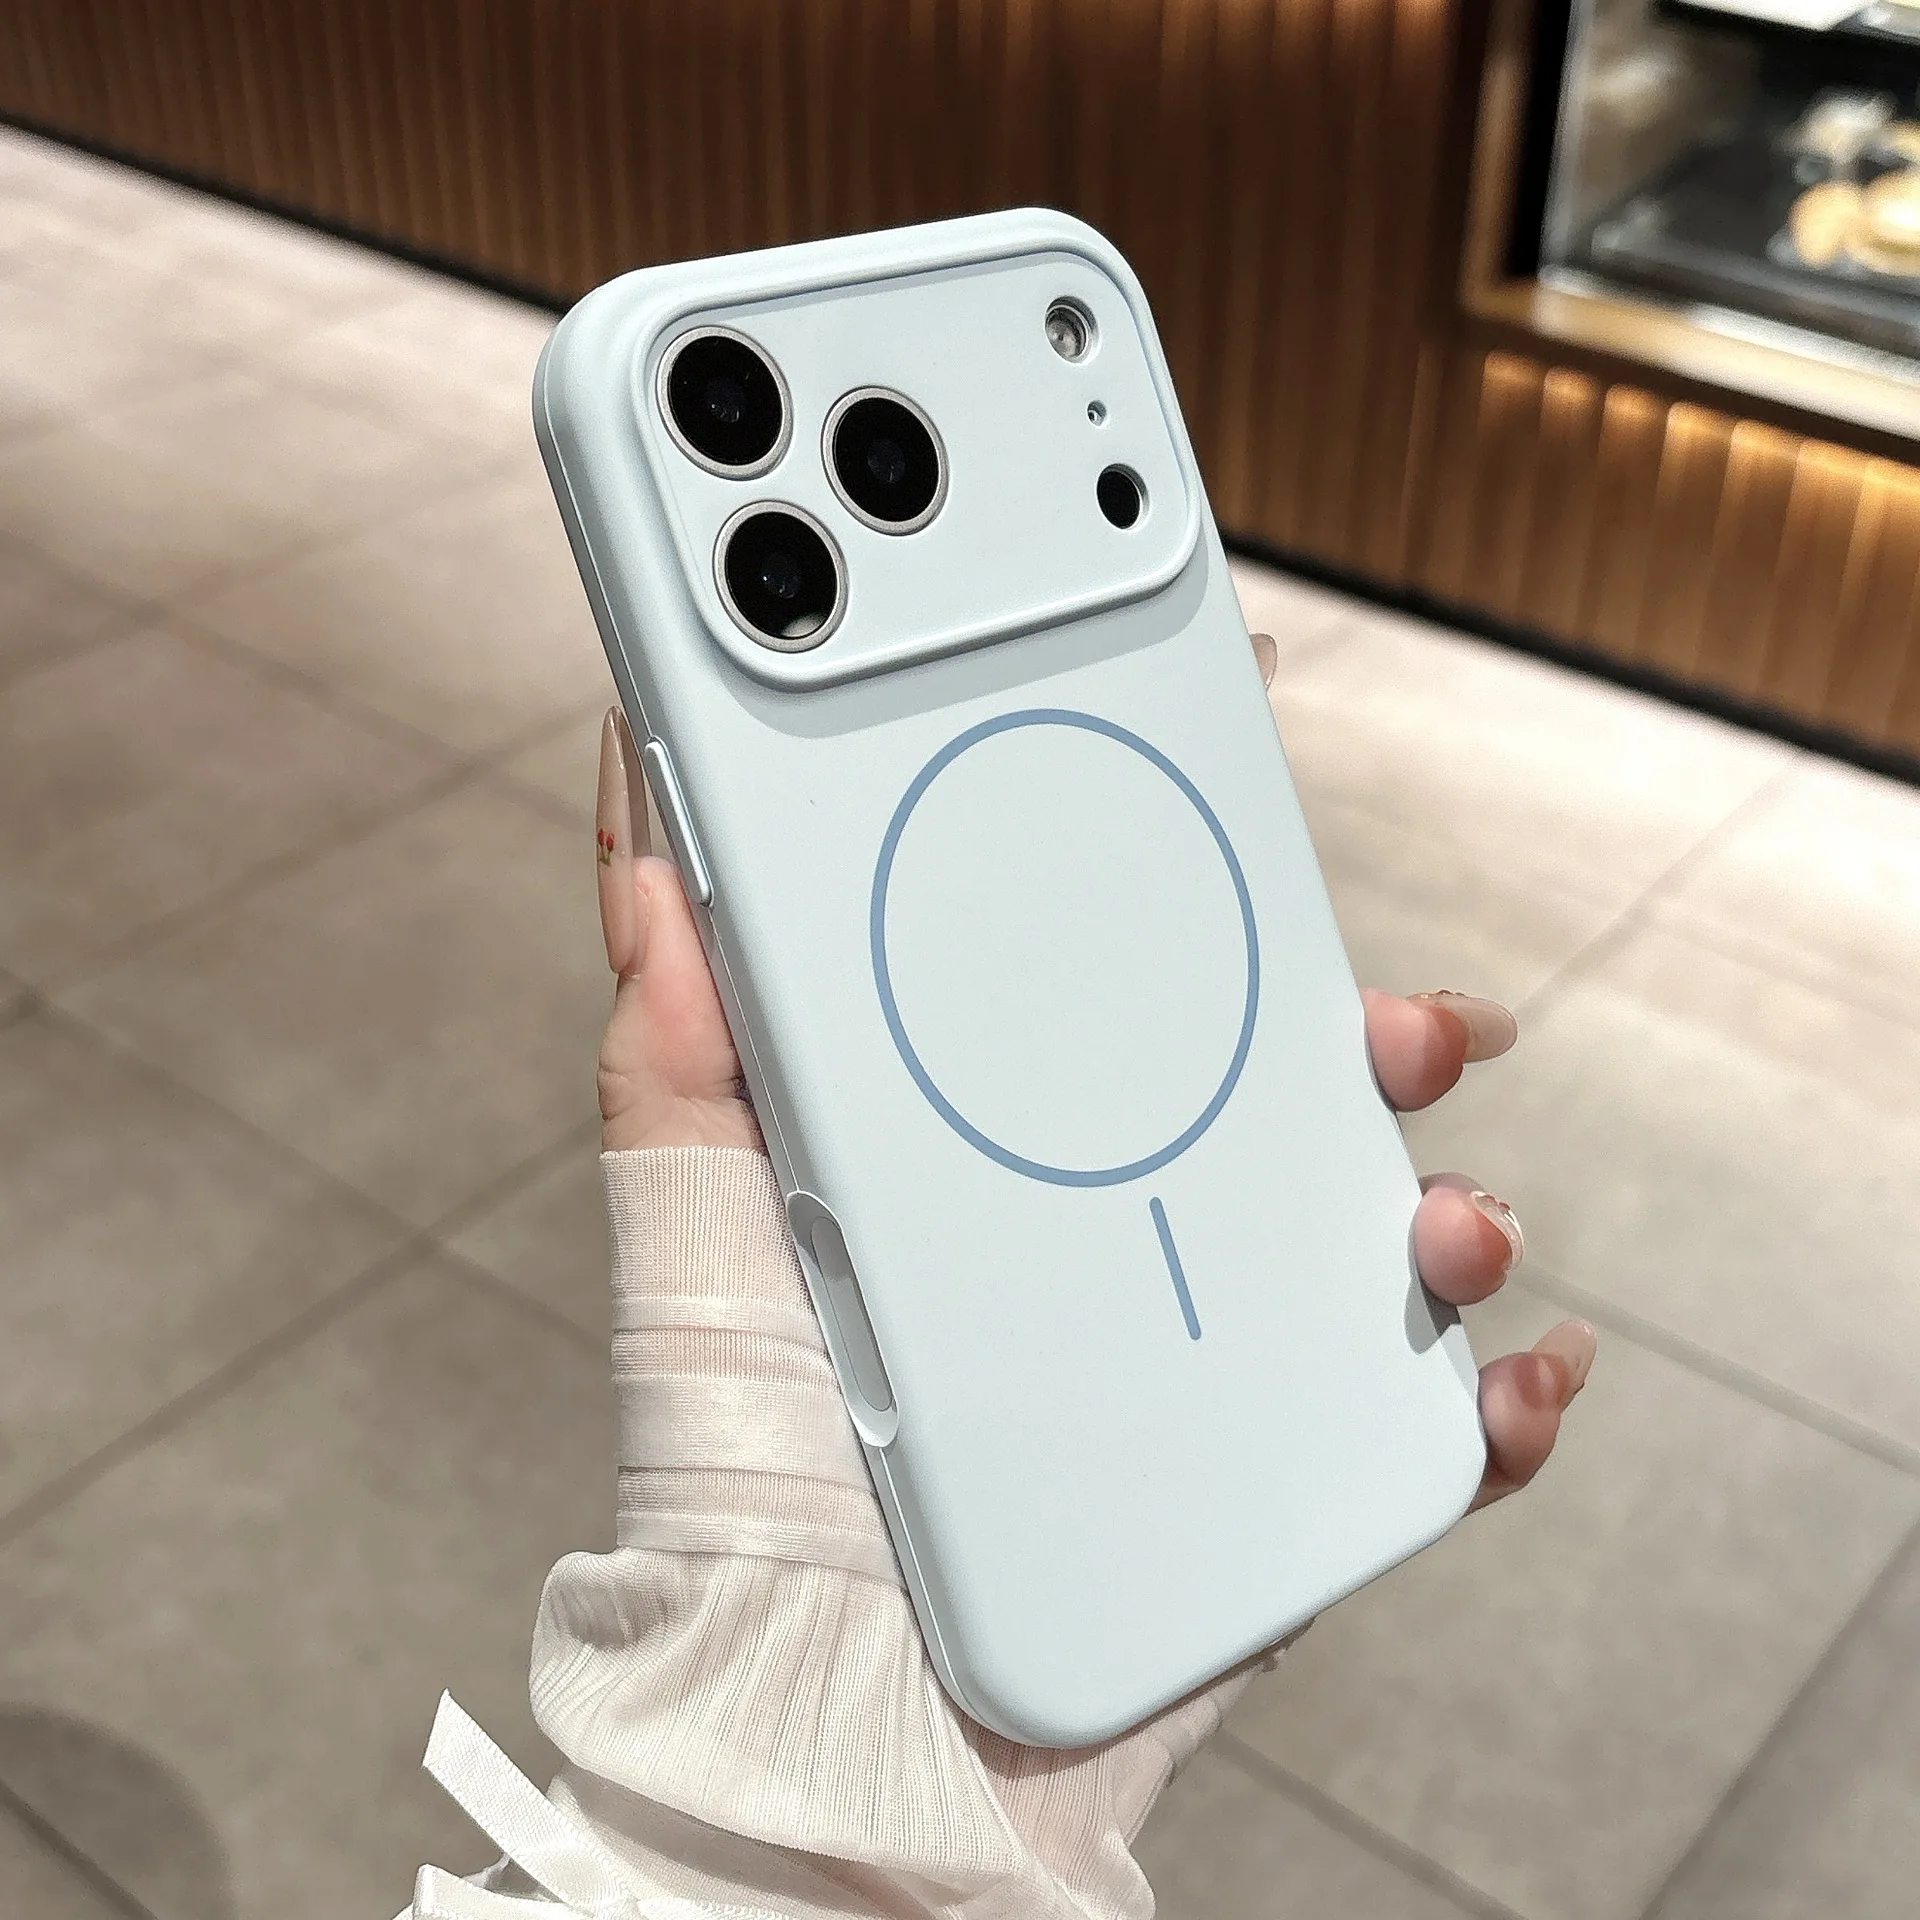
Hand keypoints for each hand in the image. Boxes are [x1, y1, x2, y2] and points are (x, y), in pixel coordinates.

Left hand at [592, 656, 1594, 1515]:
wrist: (820, 1693)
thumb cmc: (750, 1451)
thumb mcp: (694, 1215)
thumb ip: (677, 1040)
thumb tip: (648, 840)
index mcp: (1015, 1143)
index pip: (1129, 977)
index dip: (1208, 864)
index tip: (1262, 737)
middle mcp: (1126, 1229)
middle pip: (1290, 1089)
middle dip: (1382, 1031)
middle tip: (1408, 1027)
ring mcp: (1206, 1350)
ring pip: (1380, 1240)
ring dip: (1456, 1207)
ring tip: (1443, 1226)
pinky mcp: (1264, 1483)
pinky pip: (1421, 1435)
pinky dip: (1499, 1404)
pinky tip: (1520, 1378)